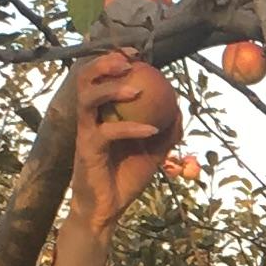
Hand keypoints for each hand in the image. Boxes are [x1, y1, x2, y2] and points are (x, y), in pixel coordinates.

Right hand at [46, 51, 181, 265]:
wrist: (107, 211)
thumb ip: (166, 130)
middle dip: (103, 63)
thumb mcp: (153, 152)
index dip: (115, 60)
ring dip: (111, 90)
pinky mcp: (87, 150)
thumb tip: (180, 107)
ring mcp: (85, 133)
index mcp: (101, 114)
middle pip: (85, 79)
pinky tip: (152, 129)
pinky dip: (131, 129)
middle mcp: (89, 118)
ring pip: (87, 99)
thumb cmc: (125, 178)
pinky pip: (108, 132)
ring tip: (135, 90)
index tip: (137, 54)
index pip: (101, 78)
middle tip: (128, 62)